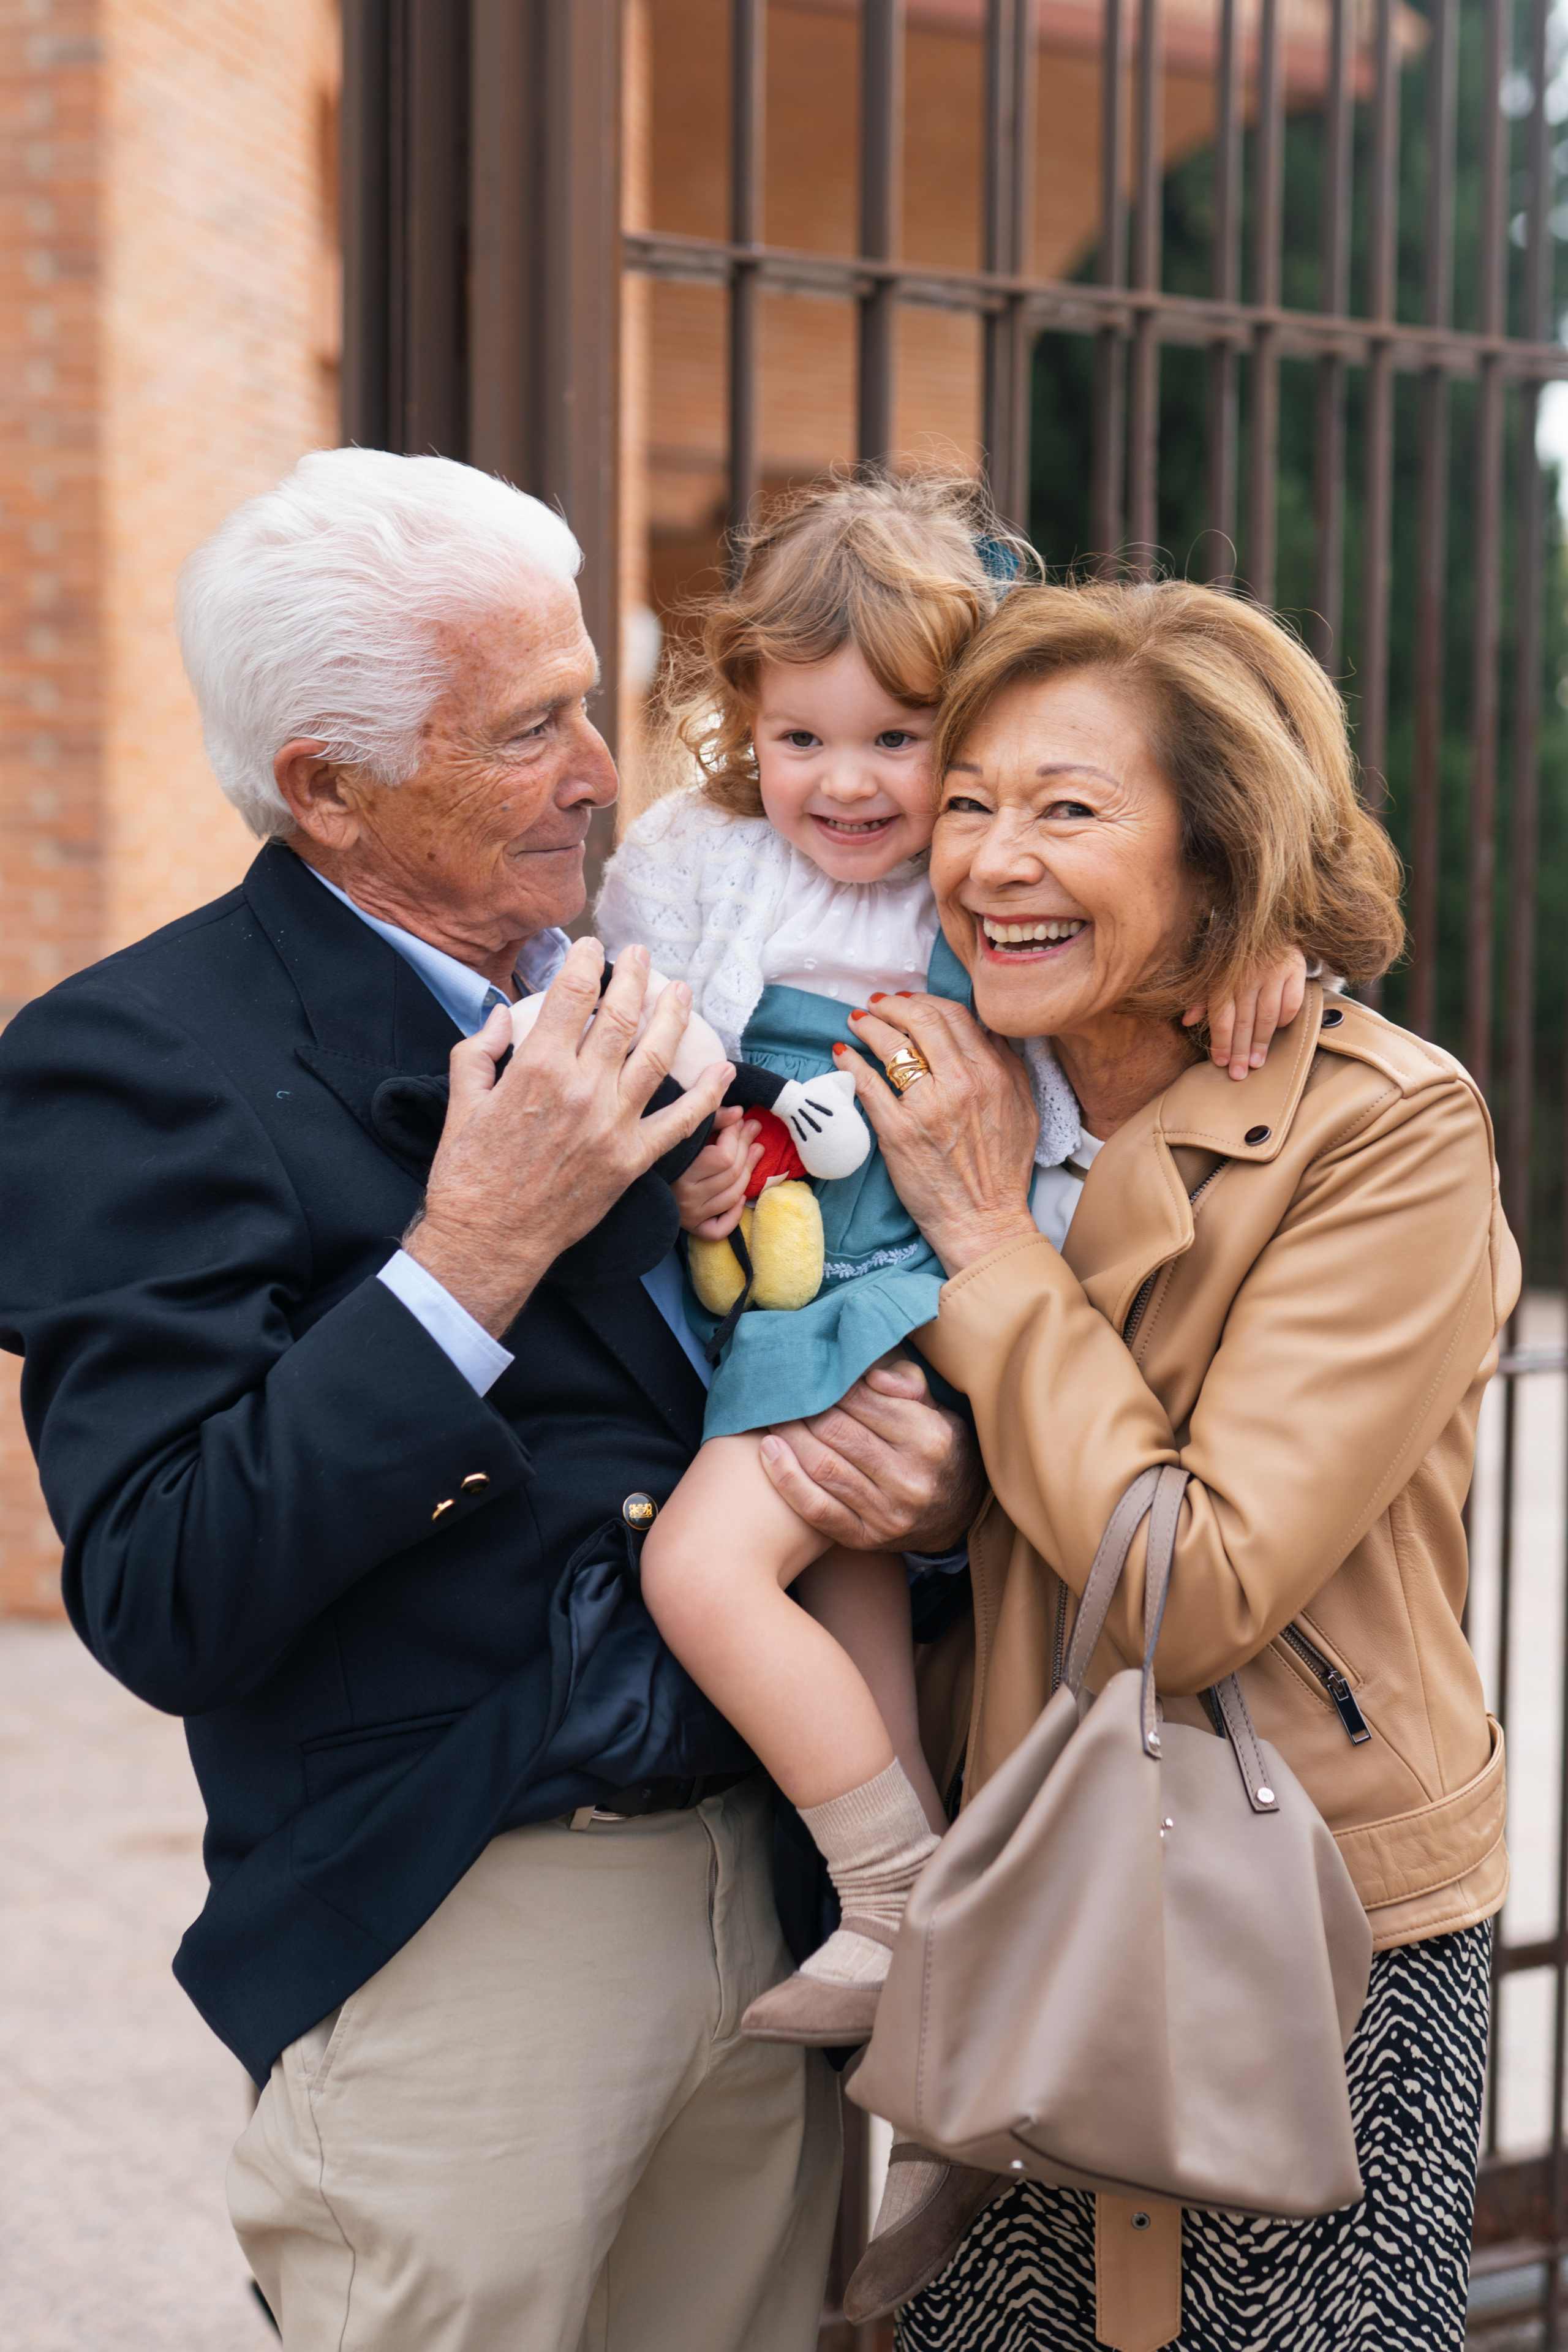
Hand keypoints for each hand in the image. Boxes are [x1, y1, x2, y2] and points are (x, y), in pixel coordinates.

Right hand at [408, 939, 731, 1333]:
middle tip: (640, 956)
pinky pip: (680, 1122)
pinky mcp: (632, 1159)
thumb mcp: (462, 1101)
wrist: (489, 1241)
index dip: (587, 962)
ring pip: (658, 1055)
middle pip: (621, 1016)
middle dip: (634, 976)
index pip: (572, 995)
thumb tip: (500, 1017)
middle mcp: (582, 1089)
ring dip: (674, 1017)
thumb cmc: (469, 1175)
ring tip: (681, 992)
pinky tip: (722, 1071)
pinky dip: (706, 1095)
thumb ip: (478, 1050)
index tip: (592, 948)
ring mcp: (613, 1124)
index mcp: (536, 1068)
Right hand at [671, 1106, 760, 1237]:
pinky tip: (741, 1197)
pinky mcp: (693, 1227)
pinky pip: (719, 1229)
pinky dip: (734, 1214)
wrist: (634, 1181)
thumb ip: (711, 1119)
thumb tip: (739, 1113)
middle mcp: (684, 1196)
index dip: (736, 1135)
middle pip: (731, 1174)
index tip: (739, 1119)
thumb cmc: (661, 1148)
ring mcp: (690, 1214)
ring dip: (749, 1172)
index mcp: (678, 1170)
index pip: (723, 1156)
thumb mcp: (683, 1128)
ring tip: (756, 1150)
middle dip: (746, 1147)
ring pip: (733, 1196)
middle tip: (753, 1130)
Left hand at [759, 1355, 985, 1553]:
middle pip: (836, 1432)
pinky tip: (768, 1452)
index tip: (810, 1378)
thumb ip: (907, 1383)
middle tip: (784, 1395)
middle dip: (803, 1410)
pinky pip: (817, 1508)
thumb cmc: (936, 1449)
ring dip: (788, 1437)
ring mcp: (888, 1513)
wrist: (958, 1515)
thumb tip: (869, 1374)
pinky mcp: (867, 1538)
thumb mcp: (937, 1409)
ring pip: (822, 1467)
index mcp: (929, 1437)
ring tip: (772, 1417)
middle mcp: (910, 1477)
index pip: (861, 1400)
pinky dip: (786, 1479)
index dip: (829, 1386)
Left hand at [834, 992, 1039, 1276]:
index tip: (908, 1002)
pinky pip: (867, 1084)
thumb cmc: (1003, 1171)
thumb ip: (1008, 1065)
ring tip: (857, 1022)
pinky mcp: (897, 1132)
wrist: (984, 1221)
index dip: (924, 1001)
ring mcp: (926, 1107)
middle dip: (892, 1005)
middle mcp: (960, 1084)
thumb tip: (986, 1030)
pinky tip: (842, 1054)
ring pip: (891, 1046)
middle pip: (920, 1020)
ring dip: (869, 1026)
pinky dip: (851, 1063)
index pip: (954, 1016)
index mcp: (992, 1074)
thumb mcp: (1023, 1109)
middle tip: (876, 1005)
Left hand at [1183, 948, 1307, 1081]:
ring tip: (1257, 1063)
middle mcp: (1248, 976)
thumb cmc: (1235, 952)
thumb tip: (1187, 1021)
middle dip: (1240, 1050)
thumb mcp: (1213, 969)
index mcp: (1224, 977)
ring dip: (1262, 1042)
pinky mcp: (1295, 970)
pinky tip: (1278, 1033)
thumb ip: (1201, 996)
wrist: (1268, 920)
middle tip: (1238, 1073)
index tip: (1220, 1062)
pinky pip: (1291, 1002)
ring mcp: (1273, 972)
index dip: (1220, 1042)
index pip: (1221, 1017)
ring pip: (1267, 1016)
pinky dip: (1285, 1019)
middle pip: (1243, 1021)